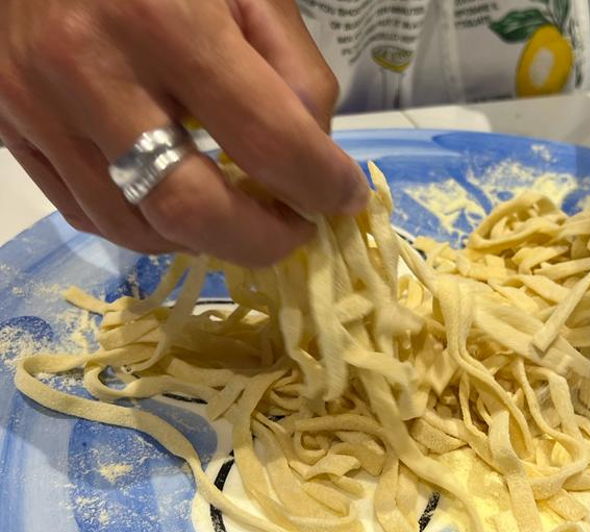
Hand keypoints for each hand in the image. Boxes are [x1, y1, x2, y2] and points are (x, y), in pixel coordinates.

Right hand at [0, 0, 368, 266]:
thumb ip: (293, 65)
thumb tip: (314, 150)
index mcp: (162, 20)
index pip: (266, 138)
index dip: (320, 183)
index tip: (344, 198)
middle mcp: (90, 71)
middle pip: (191, 208)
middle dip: (262, 240)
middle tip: (296, 232)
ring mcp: (38, 109)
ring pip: (136, 226)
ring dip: (206, 239)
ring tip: (242, 216)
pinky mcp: (11, 131)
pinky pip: (89, 214)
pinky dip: (149, 227)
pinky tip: (180, 204)